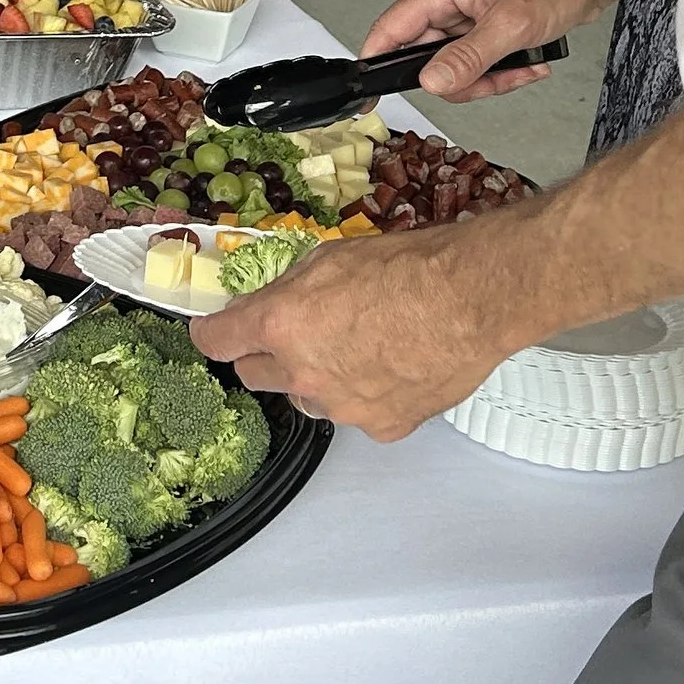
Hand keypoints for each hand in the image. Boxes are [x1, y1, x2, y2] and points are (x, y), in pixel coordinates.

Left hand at [193, 223, 521, 441]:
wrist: (471, 298)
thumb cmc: (408, 267)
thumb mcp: (331, 256)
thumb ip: (290, 287)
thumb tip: (273, 300)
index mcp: (279, 324)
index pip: (217, 341)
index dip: (212, 333)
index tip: (215, 330)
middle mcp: (302, 373)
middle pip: (254, 376)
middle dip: (265, 355)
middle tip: (294, 333)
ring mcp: (341, 406)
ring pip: (307, 399)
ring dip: (315, 378)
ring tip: (356, 348)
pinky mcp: (381, 426)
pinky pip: (357, 415)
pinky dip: (365, 396)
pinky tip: (391, 368)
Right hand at [361, 0, 585, 100]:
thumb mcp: (509, 26)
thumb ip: (468, 57)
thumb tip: (432, 81)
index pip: (389, 31)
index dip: (377, 64)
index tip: (375, 95)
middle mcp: (446, 2)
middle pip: (425, 59)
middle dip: (461, 79)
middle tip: (490, 81)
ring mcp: (466, 16)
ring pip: (455, 66)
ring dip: (488, 78)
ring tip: (519, 69)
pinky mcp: (485, 27)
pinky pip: (478, 62)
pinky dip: (502, 71)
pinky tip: (527, 64)